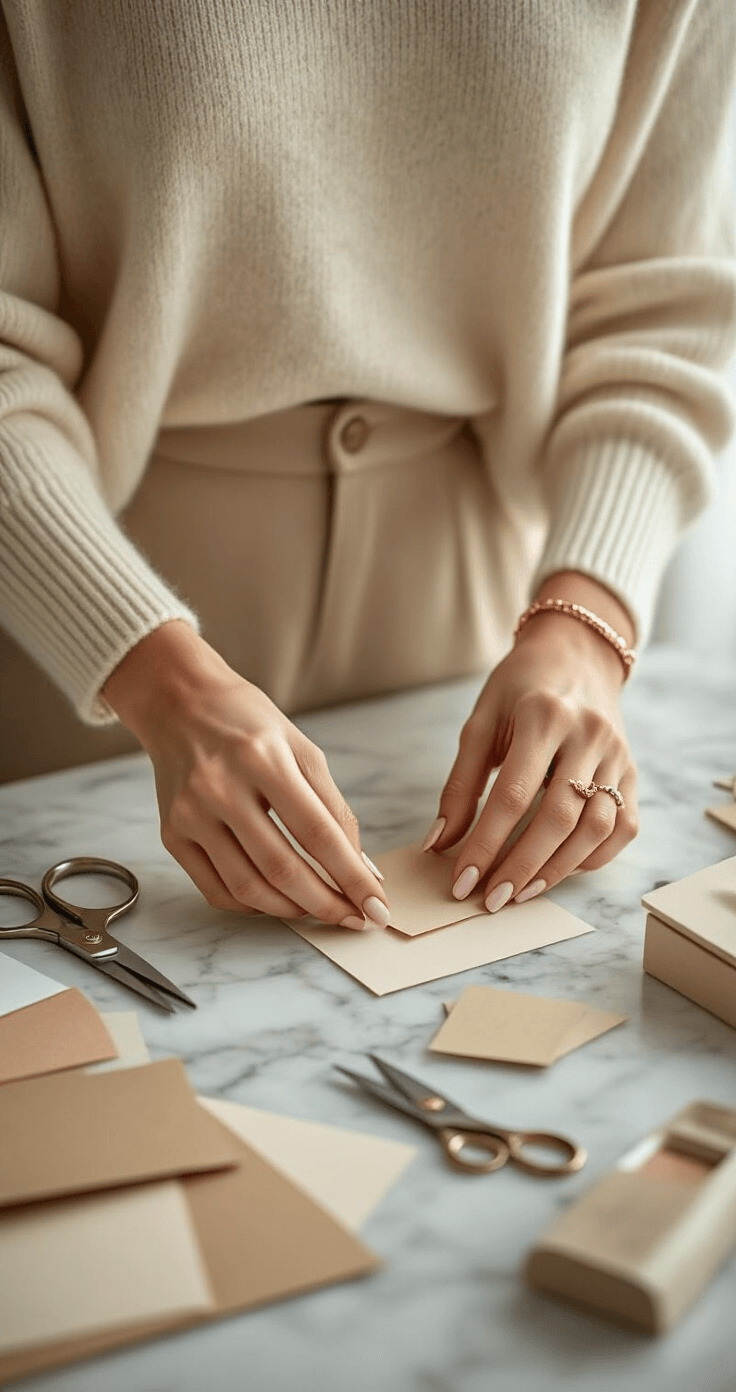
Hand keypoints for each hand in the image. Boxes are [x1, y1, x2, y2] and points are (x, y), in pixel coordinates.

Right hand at [103, 623, 389, 928]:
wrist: (179, 703)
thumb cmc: (248, 723)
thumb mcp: (302, 749)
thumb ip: (334, 808)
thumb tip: (360, 868)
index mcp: (263, 759)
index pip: (318, 834)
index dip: (351, 878)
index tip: (375, 907)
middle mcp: (221, 788)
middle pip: (282, 869)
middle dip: (327, 904)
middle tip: (354, 919)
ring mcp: (191, 814)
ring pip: (249, 888)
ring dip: (292, 910)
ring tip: (319, 909)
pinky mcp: (172, 834)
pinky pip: (217, 890)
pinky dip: (254, 906)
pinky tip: (277, 900)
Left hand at [423, 576, 638, 909]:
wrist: (577, 654)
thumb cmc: (519, 688)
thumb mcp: (480, 722)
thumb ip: (459, 784)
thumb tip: (438, 844)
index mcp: (544, 716)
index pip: (512, 796)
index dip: (485, 845)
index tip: (462, 881)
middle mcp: (588, 735)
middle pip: (558, 817)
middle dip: (520, 867)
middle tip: (491, 900)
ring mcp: (618, 755)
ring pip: (595, 828)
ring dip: (557, 869)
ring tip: (521, 892)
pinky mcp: (633, 772)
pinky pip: (622, 827)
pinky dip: (593, 857)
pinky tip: (559, 869)